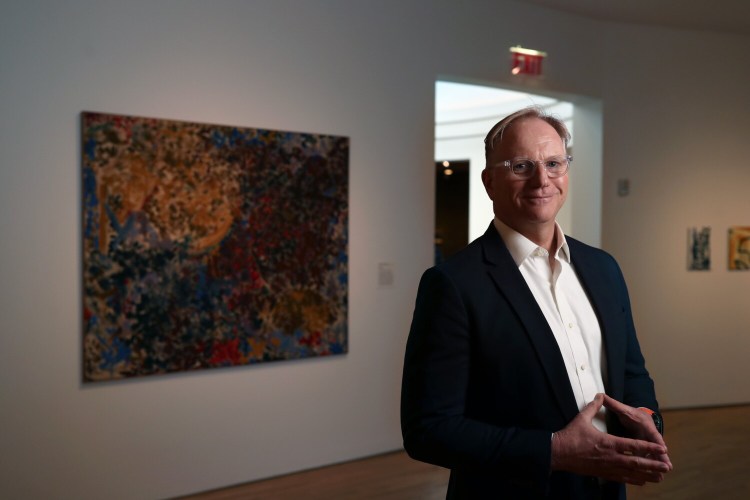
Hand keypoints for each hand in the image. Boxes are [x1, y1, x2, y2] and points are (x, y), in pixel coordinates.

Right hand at [551, 394, 670, 484]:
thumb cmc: (570, 436)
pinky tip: (642, 481)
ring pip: (631, 473)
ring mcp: (607, 467)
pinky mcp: (602, 473)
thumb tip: (599, 396)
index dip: (649, 448)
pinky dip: (634, 480)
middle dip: (653, 464)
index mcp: (608, 443)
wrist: (558, 453)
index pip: (633, 446)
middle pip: (636, 462)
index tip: (662, 449)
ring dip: (647, 475)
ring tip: (659, 477)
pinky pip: (621, 478)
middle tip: (666, 467)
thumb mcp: (582, 418)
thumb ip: (593, 407)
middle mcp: (610, 457)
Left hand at [602, 394, 672, 470]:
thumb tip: (600, 395)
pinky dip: (648, 468)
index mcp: (645, 425)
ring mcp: (648, 444)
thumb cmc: (631, 414)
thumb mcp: (623, 409)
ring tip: (661, 476)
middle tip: (668, 467)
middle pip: (657, 448)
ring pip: (653, 456)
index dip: (658, 441)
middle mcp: (649, 436)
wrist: (638, 417)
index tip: (664, 448)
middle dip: (662, 457)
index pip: (653, 433)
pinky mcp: (644, 451)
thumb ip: (613, 404)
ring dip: (656, 465)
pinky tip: (649, 477)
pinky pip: (646, 460)